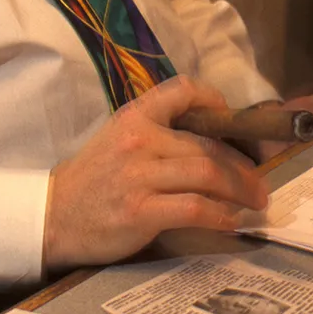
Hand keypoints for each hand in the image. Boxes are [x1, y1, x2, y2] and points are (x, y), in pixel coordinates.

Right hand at [43, 76, 268, 272]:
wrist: (53, 215)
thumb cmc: (91, 181)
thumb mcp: (117, 140)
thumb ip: (155, 135)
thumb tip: (207, 145)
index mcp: (134, 118)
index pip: (181, 90)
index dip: (214, 101)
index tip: (232, 120)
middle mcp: (139, 140)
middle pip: (208, 144)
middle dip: (243, 165)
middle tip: (259, 182)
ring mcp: (139, 175)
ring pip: (207, 172)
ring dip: (241, 189)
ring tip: (256, 202)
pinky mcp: (141, 210)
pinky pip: (195, 208)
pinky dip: (221, 215)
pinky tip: (232, 222)